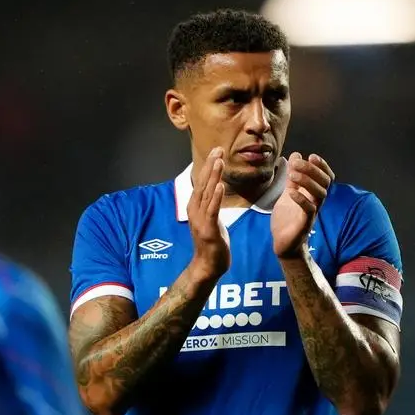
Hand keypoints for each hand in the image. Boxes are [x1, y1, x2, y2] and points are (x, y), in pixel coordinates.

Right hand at [187, 147, 229, 280]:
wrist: (208, 266)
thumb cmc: (212, 244)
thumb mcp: (211, 219)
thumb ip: (211, 204)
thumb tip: (216, 190)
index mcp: (196, 207)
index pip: (202, 182)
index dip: (209, 166)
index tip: (217, 151)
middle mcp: (195, 210)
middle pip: (202, 183)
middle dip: (211, 165)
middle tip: (218, 148)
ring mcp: (200, 220)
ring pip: (207, 194)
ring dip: (213, 176)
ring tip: (219, 161)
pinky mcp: (208, 229)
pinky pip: (212, 210)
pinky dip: (215, 197)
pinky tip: (220, 185)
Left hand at [271, 152, 334, 257]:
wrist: (283, 243)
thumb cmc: (287, 218)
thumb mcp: (288, 193)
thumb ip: (292, 178)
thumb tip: (296, 155)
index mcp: (313, 194)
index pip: (325, 177)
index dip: (322, 166)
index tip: (312, 156)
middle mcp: (316, 202)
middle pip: (324, 183)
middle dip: (313, 170)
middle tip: (299, 162)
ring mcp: (312, 212)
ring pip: (320, 194)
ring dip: (307, 182)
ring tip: (293, 175)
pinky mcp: (306, 223)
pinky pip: (309, 209)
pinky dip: (301, 199)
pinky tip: (291, 193)